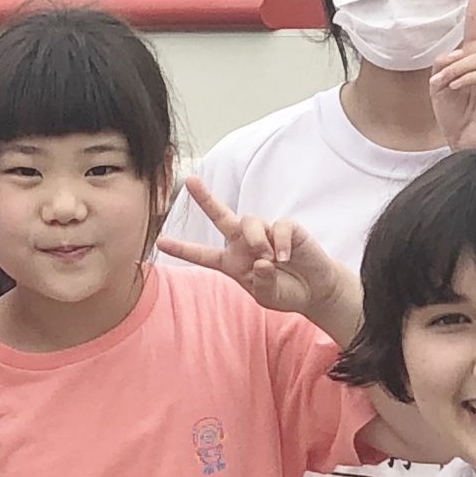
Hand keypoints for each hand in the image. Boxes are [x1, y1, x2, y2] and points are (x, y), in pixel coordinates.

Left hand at [156, 177, 341, 315]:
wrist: (315, 291)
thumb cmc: (285, 292)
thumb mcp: (266, 296)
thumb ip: (260, 282)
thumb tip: (261, 261)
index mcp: (231, 262)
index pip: (203, 255)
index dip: (183, 249)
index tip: (160, 242)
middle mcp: (244, 243)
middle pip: (221, 216)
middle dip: (205, 198)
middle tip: (190, 180)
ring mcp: (266, 233)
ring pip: (249, 221)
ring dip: (256, 239)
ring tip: (269, 258)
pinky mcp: (287, 229)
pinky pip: (279, 227)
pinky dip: (281, 242)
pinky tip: (285, 256)